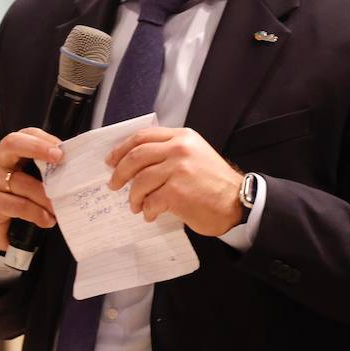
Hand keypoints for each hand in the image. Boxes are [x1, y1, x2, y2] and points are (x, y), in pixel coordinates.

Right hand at [0, 127, 63, 250]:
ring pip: (21, 181)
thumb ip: (53, 169)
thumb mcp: (40, 179)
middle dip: (37, 148)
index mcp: (14, 150)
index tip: (62, 150)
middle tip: (59, 158)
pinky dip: (36, 213)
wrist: (6, 227)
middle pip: (13, 144)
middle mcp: (0, 160)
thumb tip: (80, 165)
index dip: (44, 139)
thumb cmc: (27, 196)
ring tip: (59, 207)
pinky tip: (48, 220)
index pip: (27, 134)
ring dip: (45, 196)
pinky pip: (17, 204)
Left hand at [106, 127, 243, 236]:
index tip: (111, 160)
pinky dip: (147, 210)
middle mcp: (180, 149)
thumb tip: (135, 163)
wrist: (237, 202)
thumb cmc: (215, 183)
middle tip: (114, 185)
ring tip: (136, 205)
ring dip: (133, 196)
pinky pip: (150, 201)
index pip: (143, 136)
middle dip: (120, 173)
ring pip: (140, 181)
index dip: (122, 149)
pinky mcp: (177, 192)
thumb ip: (170, 151)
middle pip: (136, 157)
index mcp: (183, 137)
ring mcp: (178, 170)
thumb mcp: (196, 154)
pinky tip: (151, 214)